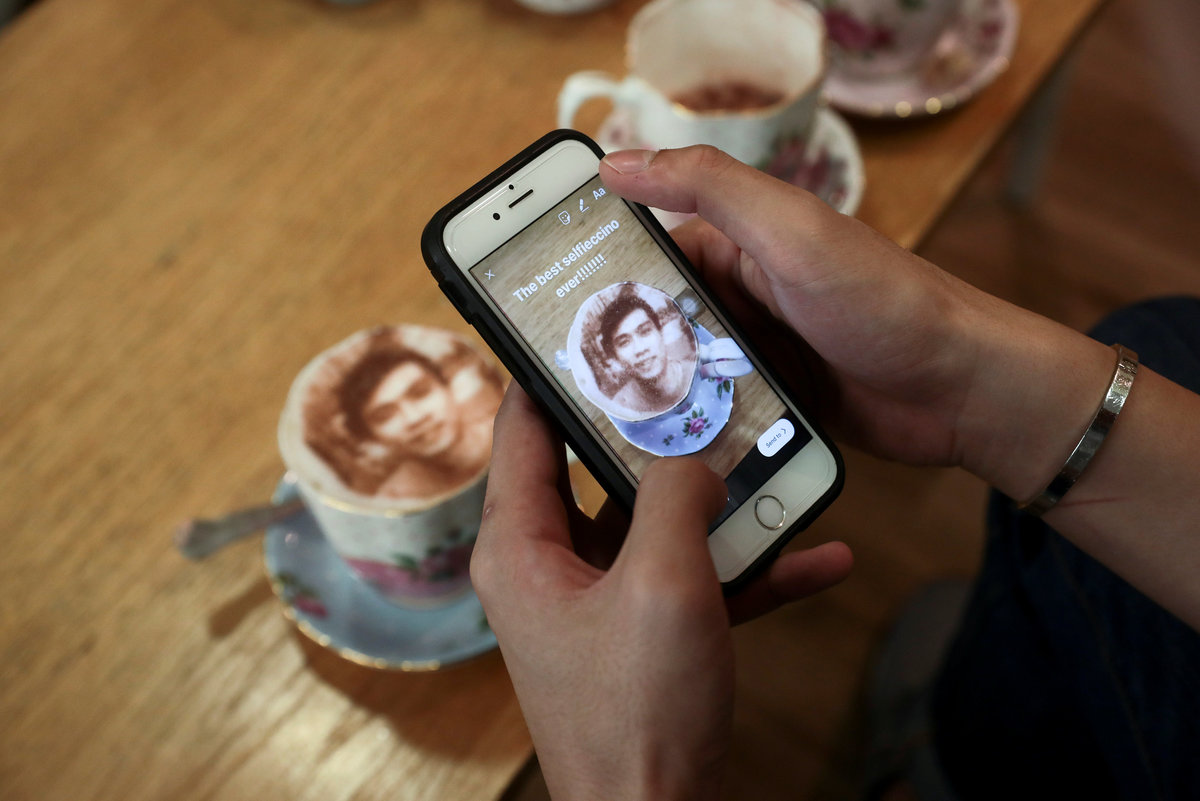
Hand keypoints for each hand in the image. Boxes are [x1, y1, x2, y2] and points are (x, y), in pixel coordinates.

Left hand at [473, 385, 852, 800]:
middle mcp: (549, 567)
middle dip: (654, 430)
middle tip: (699, 377)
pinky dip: (742, 567)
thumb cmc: (637, 713)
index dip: (550, 369)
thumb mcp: (663, 585)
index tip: (590, 324)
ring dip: (717, 502)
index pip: (522, 427)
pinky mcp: (639, 634)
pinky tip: (813, 555)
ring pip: (653, 523)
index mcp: (521, 545)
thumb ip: (678, 498)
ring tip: (773, 463)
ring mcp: (596, 602)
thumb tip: (692, 451)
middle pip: (596, 469)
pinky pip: (689, 579)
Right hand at [599, 146, 1115, 500]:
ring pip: (682, 369)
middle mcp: (745, 293)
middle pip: (658, 317)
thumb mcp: (790, 231)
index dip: (602, 273)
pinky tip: (660, 450)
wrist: (964, 390)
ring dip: (655, 391)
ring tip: (603, 424)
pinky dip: (692, 424)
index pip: (649, 250)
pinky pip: (716, 410)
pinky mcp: (775, 401)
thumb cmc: (883, 302)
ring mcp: (760, 351)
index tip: (550, 304)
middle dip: (620, 345)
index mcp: (741, 241)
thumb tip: (618, 161)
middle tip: (568, 381)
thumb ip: (710, 186)